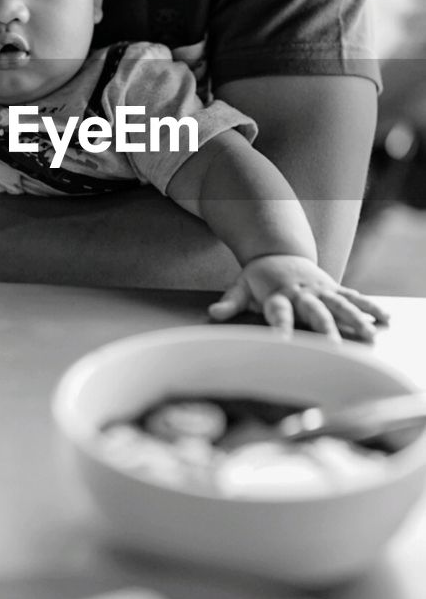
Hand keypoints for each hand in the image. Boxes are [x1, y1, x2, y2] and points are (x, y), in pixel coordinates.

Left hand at [207, 255, 388, 341]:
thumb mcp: (240, 286)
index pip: (278, 314)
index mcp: (277, 294)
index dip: (281, 329)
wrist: (278, 249)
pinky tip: (384, 319)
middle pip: (314, 311)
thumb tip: (213, 312)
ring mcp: (320, 289)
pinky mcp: (333, 288)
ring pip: (339, 304)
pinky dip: (369, 307)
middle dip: (325, 329)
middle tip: (335, 348)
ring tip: (369, 336)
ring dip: (355, 319)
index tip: (283, 346)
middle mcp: (301, 292)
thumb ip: (230, 302)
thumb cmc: (258, 277)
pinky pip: (353, 297)